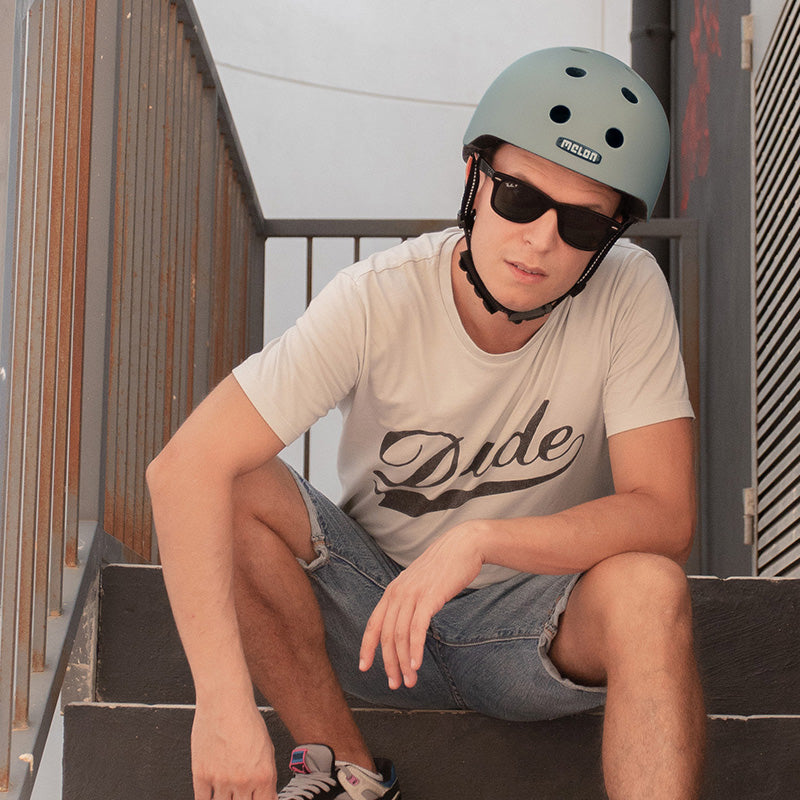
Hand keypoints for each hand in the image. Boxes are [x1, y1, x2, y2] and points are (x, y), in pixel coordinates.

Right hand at [191, 699, 276, 799]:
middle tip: (240, 793)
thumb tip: (268, 796)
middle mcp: (243, 781)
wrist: (224, 702)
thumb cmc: (245, 718)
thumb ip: (268, 777)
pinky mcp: (201, 775)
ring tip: (228, 791)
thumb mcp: (267, 748)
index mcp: (263, 775)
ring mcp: (221, 780)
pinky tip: (211, 796)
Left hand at [359, 523, 484, 690]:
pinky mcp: (430, 598)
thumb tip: (404, 622)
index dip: (366, 647)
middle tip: (394, 683)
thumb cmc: (443, 566)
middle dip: (388, 663)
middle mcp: (398, 593)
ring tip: (409, 680)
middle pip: (385, 635)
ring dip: (403, 662)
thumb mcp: (418, 582)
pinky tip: (416, 664)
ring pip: (400, 636)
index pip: (373, 623)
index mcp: (393, 591)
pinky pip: (417, 629)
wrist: (462, 545)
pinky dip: (415, 650)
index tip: (364, 667)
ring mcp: (413, 595)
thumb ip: (408, 600)